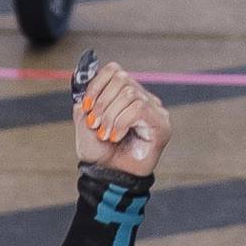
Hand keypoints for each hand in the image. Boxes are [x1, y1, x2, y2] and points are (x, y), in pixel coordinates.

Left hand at [73, 62, 169, 176]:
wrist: (109, 176)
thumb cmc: (100, 152)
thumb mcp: (84, 124)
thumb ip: (85, 102)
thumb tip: (83, 81)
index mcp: (123, 95)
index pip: (114, 70)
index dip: (97, 83)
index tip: (86, 105)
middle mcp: (141, 98)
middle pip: (122, 79)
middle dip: (102, 102)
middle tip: (94, 124)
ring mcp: (154, 109)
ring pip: (130, 94)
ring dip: (111, 116)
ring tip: (106, 135)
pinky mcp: (161, 122)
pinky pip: (139, 108)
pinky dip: (122, 122)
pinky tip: (117, 136)